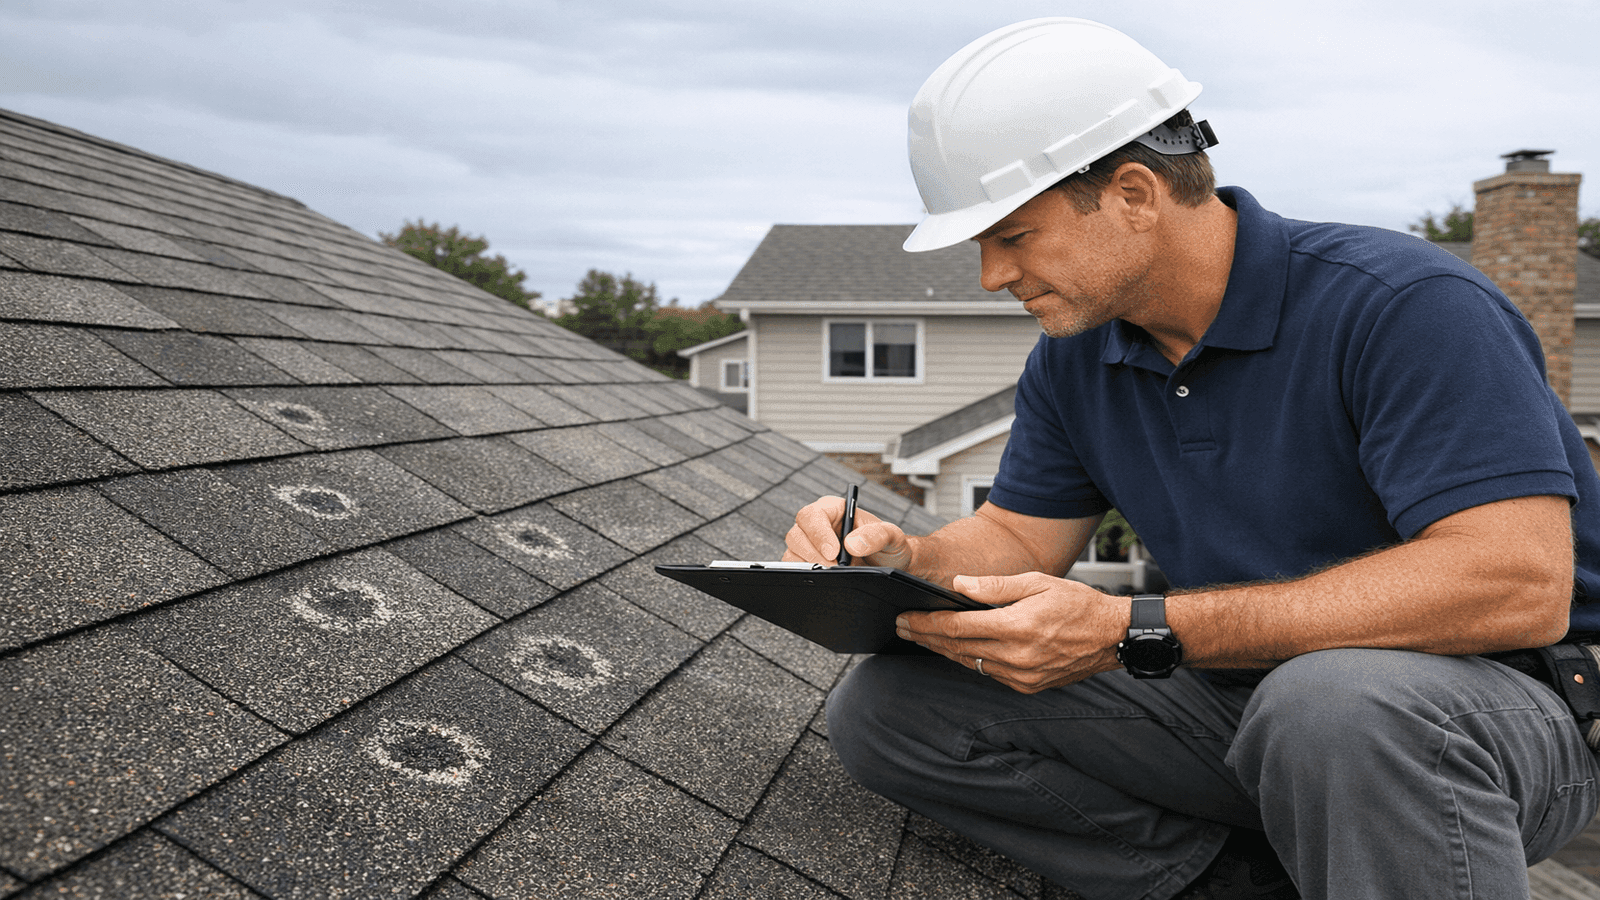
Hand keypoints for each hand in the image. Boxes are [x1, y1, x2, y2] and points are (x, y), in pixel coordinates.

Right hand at [783, 495, 913, 569]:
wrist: (888, 566)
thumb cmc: (887, 546)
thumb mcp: (891, 536)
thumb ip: (876, 535)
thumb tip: (852, 544)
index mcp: (834, 509)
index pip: (813, 515)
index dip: (818, 533)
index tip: (833, 552)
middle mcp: (817, 525)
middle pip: (797, 535)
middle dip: (814, 556)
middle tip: (835, 570)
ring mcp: (808, 545)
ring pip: (792, 554)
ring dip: (810, 568)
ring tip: (835, 575)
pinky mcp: (805, 563)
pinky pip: (793, 569)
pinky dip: (806, 577)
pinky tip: (827, 580)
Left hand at [895, 572, 1128, 692]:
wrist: (1111, 636)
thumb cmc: (1078, 604)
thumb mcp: (1038, 582)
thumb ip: (996, 586)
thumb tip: (960, 586)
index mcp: (1018, 627)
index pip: (959, 627)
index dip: (927, 623)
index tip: (906, 618)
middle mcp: (1017, 656)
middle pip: (958, 648)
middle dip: (926, 637)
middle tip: (903, 628)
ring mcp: (1022, 675)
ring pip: (970, 663)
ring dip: (944, 650)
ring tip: (922, 638)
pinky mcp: (1028, 686)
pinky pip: (989, 673)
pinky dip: (970, 660)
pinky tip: (957, 650)